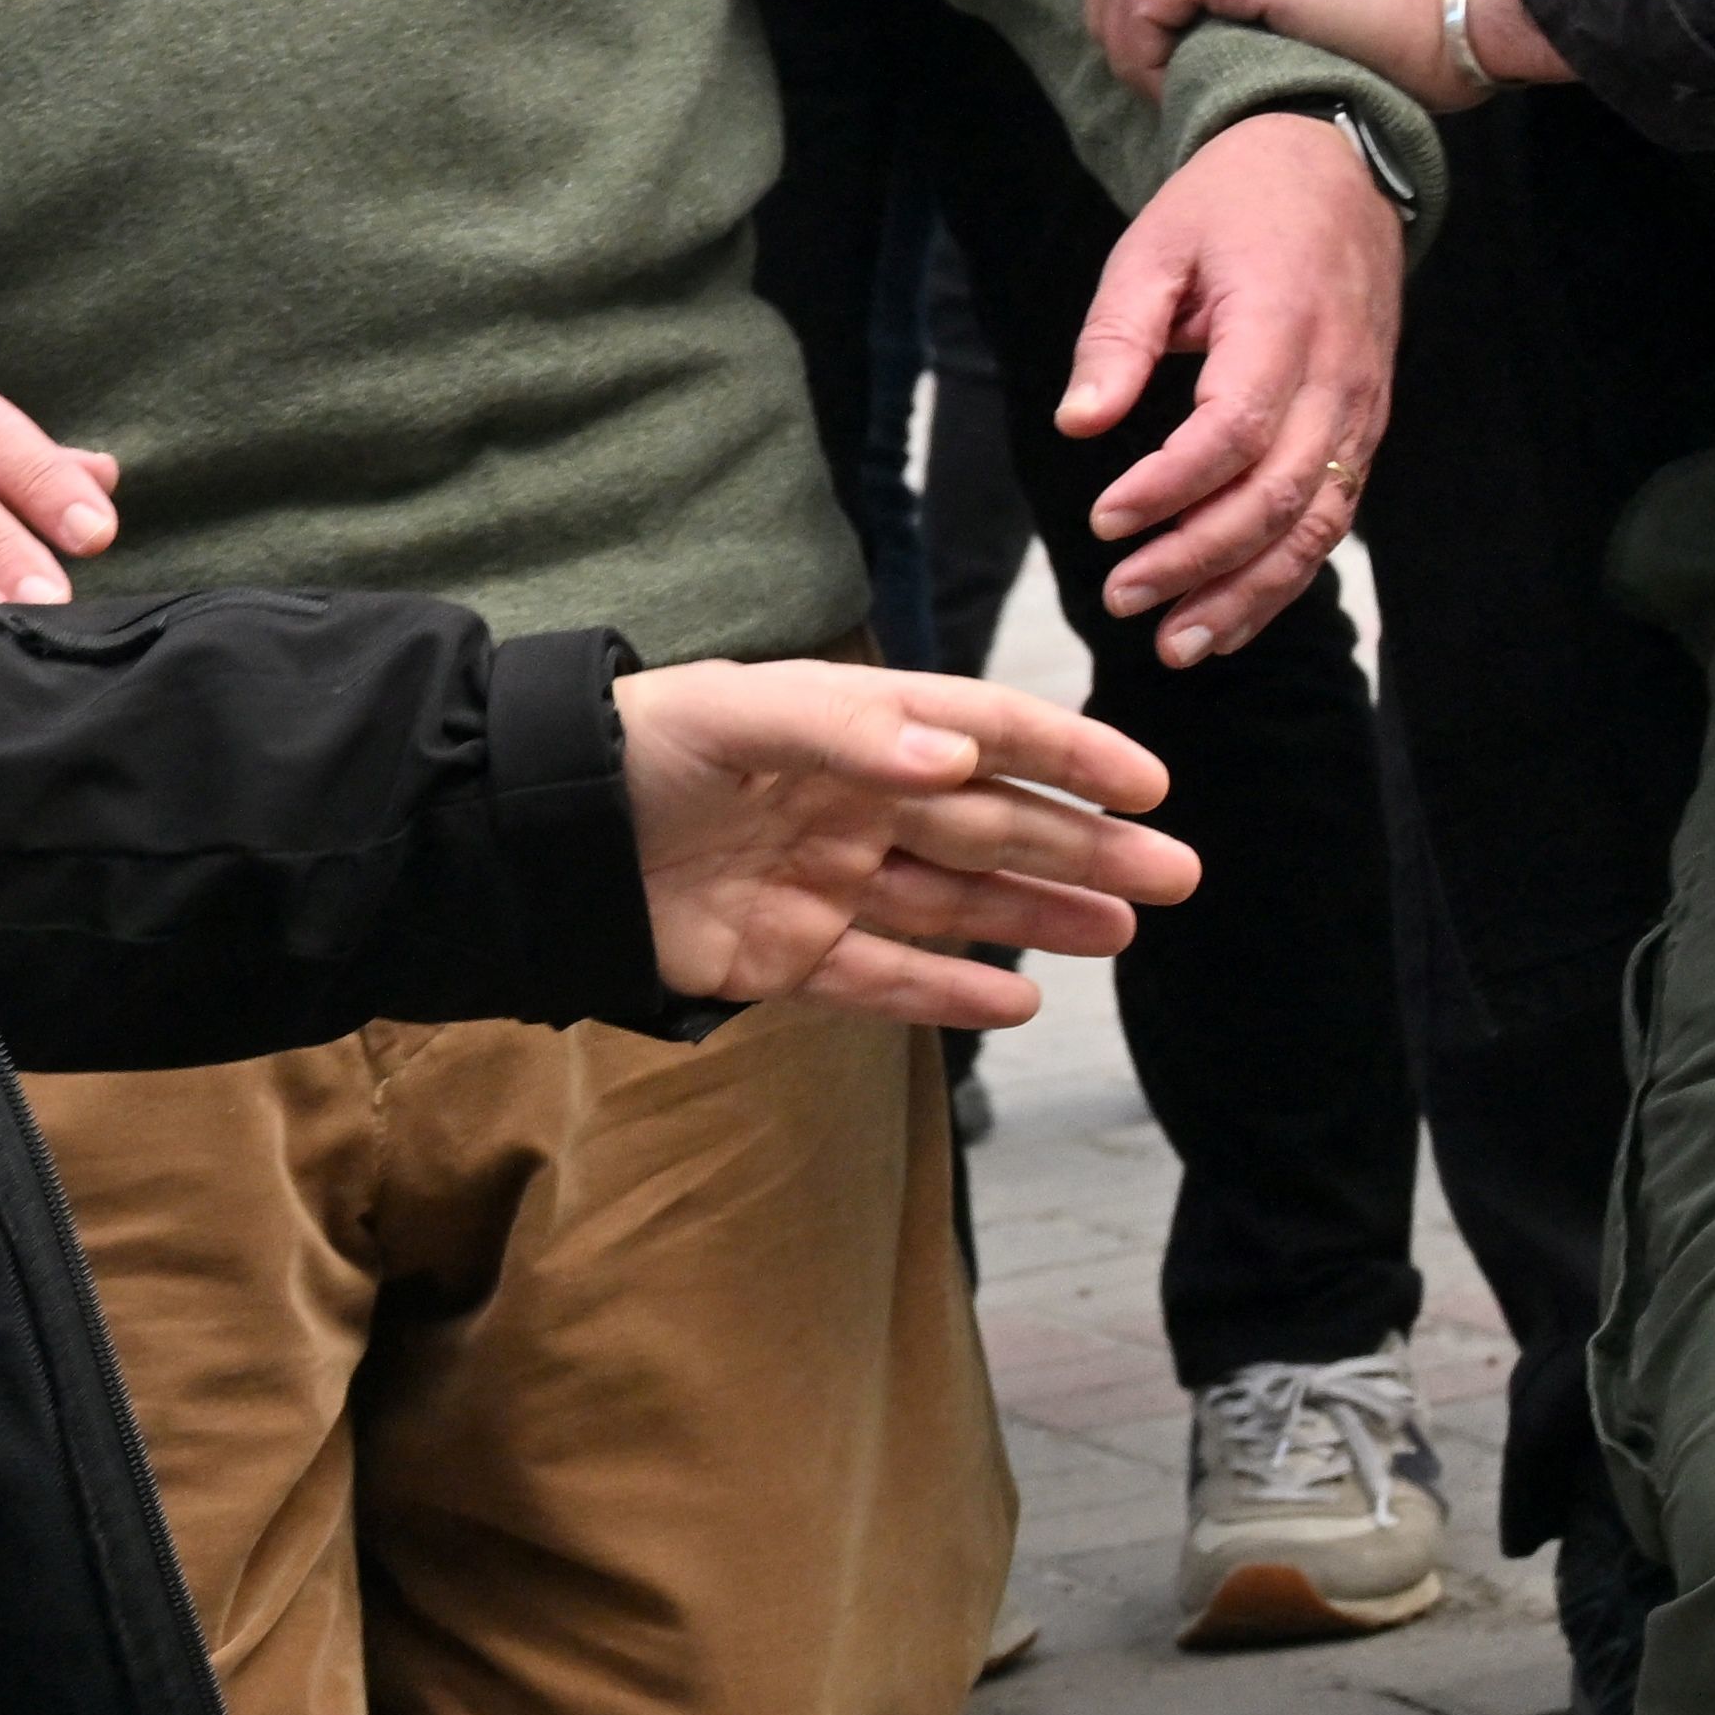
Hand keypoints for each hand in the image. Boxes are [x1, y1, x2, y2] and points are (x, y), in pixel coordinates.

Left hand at [616, 660, 1199, 1028]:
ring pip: (958, 903)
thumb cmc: (633, 748)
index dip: (1067, 756)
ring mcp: (825, 884)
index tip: (1147, 785)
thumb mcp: (729, 713)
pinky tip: (1019, 1002)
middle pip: (992, 828)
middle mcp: (853, 805)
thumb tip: (954, 755)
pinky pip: (886, 979)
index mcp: (851, 730)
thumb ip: (843, 727)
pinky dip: (949, 994)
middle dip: (1085, 848)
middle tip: (1176, 875)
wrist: (537, 838)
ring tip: (1122, 930)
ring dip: (1040, 915)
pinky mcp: (787, 956)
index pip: (983, 734)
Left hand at [1062, 112, 1407, 660]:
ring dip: (1246, 594)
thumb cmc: (1230, 205)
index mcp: (1282, 323)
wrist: (1333, 167)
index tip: (1103, 522)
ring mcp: (1362, 410)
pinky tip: (1228, 619)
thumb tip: (1079, 424)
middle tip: (1121, 600)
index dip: (1169, 488)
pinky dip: (1282, 576)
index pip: (1234, 430)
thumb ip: (1116, 337)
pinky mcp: (1364, 429)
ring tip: (1175, 644)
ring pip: (1314, 525)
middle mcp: (1338, 378)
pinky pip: (1331, 518)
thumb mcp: (1154, 245)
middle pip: (1278, 496)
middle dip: (1199, 561)